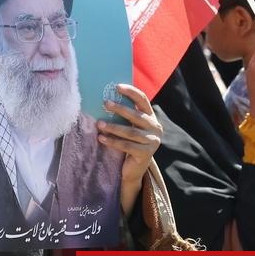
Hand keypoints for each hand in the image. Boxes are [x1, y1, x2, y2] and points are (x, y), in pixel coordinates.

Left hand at [97, 84, 162, 215]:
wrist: (134, 168)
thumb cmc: (128, 142)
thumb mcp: (128, 126)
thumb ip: (123, 115)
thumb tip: (104, 99)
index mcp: (151, 117)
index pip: (143, 100)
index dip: (131, 92)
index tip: (117, 87)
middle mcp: (155, 128)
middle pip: (137, 116)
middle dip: (120, 109)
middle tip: (105, 103)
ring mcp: (153, 141)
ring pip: (131, 132)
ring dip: (113, 127)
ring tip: (99, 124)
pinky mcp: (146, 154)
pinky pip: (127, 146)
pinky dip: (113, 141)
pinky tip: (101, 138)